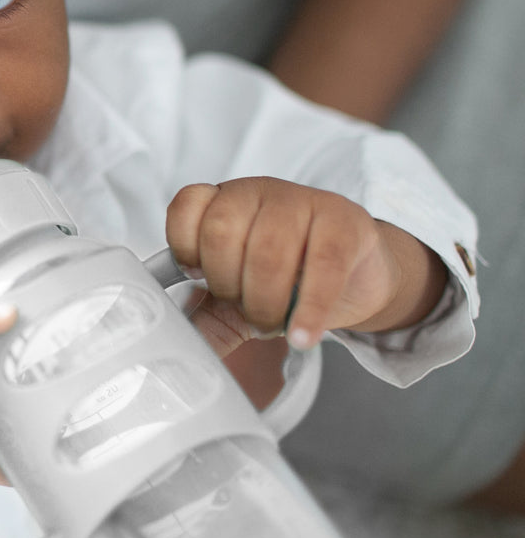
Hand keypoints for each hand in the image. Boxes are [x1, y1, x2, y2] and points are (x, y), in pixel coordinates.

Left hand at [166, 178, 444, 355]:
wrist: (358, 274)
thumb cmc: (291, 279)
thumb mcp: (241, 298)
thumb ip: (208, 317)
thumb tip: (178, 346)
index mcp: (223, 201)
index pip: (187, 206)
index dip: (185, 248)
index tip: (198, 278)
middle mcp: (258, 192)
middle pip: (222, 231)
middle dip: (228, 285)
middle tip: (246, 311)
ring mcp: (303, 200)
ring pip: (268, 249)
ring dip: (266, 302)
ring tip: (274, 323)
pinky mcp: (346, 220)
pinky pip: (323, 264)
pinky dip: (309, 310)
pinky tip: (303, 334)